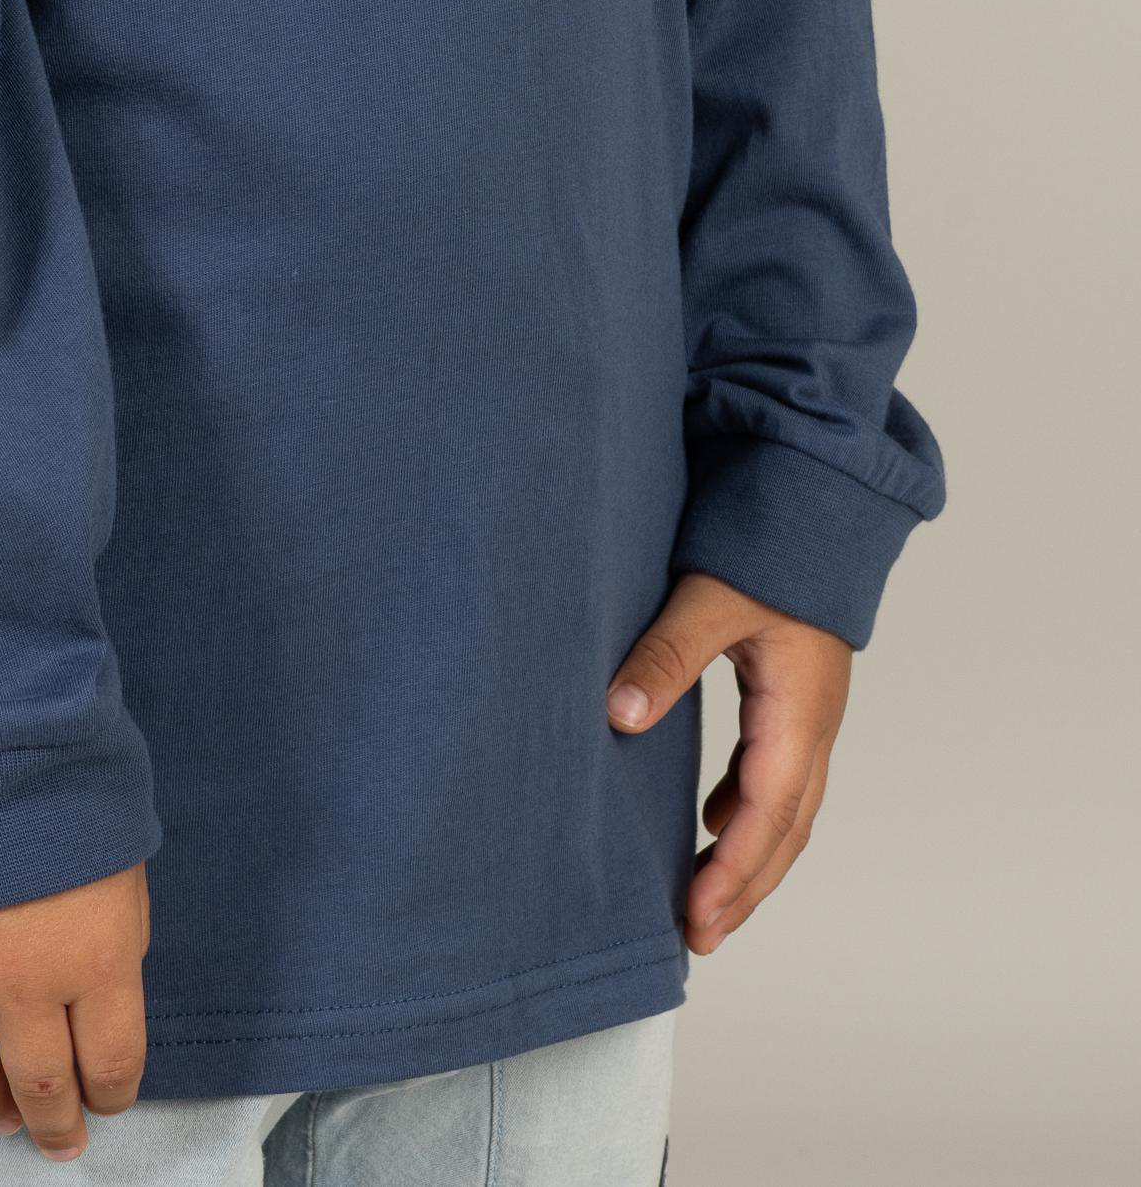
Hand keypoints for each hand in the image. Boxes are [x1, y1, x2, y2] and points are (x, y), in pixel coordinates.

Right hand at [0, 862, 150, 1161]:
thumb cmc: (68, 782)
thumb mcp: (124, 862)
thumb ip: (113, 936)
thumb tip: (101, 988)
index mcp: (95, 959)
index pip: (109, 1062)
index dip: (111, 1093)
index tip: (109, 1099)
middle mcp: (25, 984)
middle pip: (39, 1083)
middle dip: (54, 1120)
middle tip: (60, 1140)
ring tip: (2, 1118)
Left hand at [607, 571, 850, 954]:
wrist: (819, 501)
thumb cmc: (772, 546)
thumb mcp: (711, 597)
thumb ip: (665, 655)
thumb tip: (619, 716)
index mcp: (799, 710)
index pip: (767, 814)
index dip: (733, 873)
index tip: (696, 919)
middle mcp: (813, 721)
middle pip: (785, 828)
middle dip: (745, 887)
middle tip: (697, 937)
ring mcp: (808, 711)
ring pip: (784, 807)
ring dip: (747, 857)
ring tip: (703, 901)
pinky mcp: (792, 696)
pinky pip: (773, 773)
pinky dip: (744, 808)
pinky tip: (709, 819)